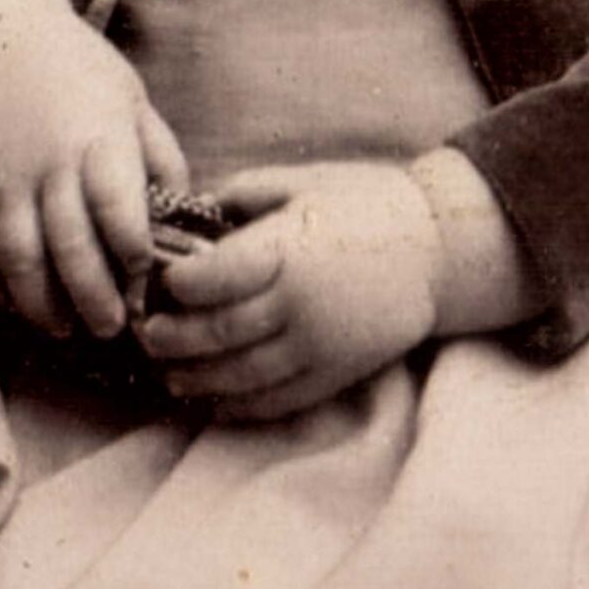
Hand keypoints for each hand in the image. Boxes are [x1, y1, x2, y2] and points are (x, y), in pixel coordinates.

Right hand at [0, 0, 188, 338]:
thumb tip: (185, 211)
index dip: (133, 256)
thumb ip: (160, 158)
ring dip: (42, 304)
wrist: (1, 45)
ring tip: (65, 327)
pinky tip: (15, 304)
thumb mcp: (135, 103)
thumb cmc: (83, 74)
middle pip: (70, 247)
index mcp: (101, 141)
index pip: (119, 210)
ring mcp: (4, 182)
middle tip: (110, 328)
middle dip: (93, 298)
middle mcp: (50, 165)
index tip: (145, 286)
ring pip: (19, 260)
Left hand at [138, 161, 442, 419]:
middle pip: (215, 332)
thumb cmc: (369, 203)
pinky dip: (237, 406)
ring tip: (169, 374)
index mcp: (290, 249)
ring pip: (239, 374)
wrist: (440, 246)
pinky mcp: (337, 372)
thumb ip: (246, 194)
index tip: (160, 283)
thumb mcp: (307, 182)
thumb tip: (193, 211)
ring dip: (194, 378)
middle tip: (148, 335)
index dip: (175, 285)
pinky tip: (212, 399)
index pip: (211, 278)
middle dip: (171, 338)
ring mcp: (319, 343)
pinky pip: (277, 400)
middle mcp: (300, 302)